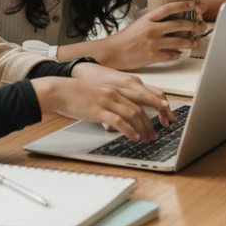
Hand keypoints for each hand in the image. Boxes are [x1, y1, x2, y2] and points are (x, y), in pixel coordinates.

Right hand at [31, 66, 173, 142]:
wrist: (60, 90)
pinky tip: (134, 137)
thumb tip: (116, 117)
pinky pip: (119, 121)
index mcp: (115, 87)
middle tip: (155, 133)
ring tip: (147, 138)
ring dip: (143, 128)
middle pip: (140, 106)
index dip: (155, 101)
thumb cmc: (76, 94)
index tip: (165, 108)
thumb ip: (109, 102)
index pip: (141, 94)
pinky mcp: (100, 110)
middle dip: (151, 120)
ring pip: (133, 114)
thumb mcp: (98, 94)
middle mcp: (115, 92)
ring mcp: (108, 101)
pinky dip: (129, 130)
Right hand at [98, 0, 207, 69]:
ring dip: (189, 42)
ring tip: (193, 42)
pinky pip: (171, 55)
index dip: (183, 5)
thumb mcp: (139, 24)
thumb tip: (169, 22)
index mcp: (148, 19)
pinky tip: (179, 54)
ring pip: (178, 41)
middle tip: (196, 26)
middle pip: (178, 24)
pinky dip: (178, 54)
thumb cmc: (125, 39)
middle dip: (191, 25)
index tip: (193, 5)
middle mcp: (151, 29)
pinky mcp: (152, 56)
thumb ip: (154, 22)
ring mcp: (153, 43)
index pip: (169, 8)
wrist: (113, 52)